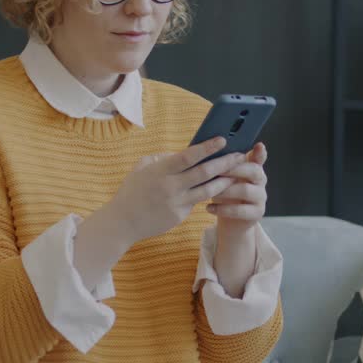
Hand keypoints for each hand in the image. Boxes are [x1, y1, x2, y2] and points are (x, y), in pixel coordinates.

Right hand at [102, 137, 245, 244]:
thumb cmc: (132, 191)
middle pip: (204, 172)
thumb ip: (162, 158)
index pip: (189, 156)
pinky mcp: (179, 216)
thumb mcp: (142, 168)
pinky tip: (221, 189)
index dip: (207, 148)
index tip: (222, 140)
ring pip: (207, 190)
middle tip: (240, 156)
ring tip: (237, 173)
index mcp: (160, 170)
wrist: (122, 222)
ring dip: (225, 181)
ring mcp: (176, 202)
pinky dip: (209, 195)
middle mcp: (170, 186)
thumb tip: (183, 152)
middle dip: (225, 163)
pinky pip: (197, 202)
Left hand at [208, 142, 267, 238]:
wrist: (230, 222)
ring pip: (245, 190)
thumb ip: (222, 165)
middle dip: (234, 169)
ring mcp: (261, 198)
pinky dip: (222, 209)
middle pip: (254, 171)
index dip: (260, 152)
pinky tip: (208, 207)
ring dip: (225, 190)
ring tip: (208, 192)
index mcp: (254, 168)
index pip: (260, 158)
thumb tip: (209, 150)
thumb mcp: (223, 178)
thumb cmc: (224, 194)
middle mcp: (261, 181)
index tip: (258, 145)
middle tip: (216, 170)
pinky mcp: (257, 213)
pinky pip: (240, 210)